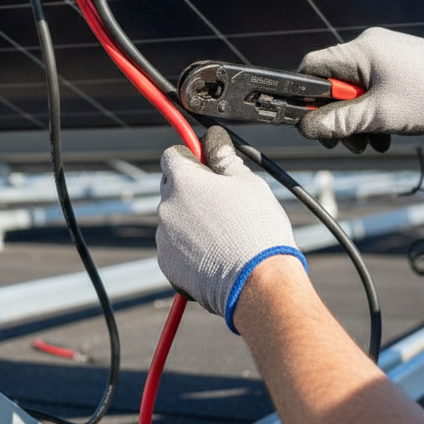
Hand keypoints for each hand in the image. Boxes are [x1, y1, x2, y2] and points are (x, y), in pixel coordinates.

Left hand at [156, 126, 305, 329]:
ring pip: (174, 219)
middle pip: (172, 187)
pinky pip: (174, 248)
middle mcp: (166, 206)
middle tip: (221, 202)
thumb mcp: (248, 183)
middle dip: (191, 190)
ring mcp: (164, 238)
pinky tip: (215, 254)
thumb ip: (224, 158)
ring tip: (223, 234)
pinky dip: (189, 249)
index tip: (207, 166)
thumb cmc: (257, 231)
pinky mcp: (167, 265)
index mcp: (183, 180)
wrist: (259, 285)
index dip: (191, 157)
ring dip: (190, 220)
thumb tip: (214, 138)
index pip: (173, 154)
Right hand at [298, 27, 423, 152]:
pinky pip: (374, 82)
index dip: (307, 95)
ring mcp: (386, 51)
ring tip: (375, 139)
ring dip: (359, 115)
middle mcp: (369, 45)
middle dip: (340, 114)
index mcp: (359, 51)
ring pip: (356, 85)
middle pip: (335, 80)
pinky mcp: (399, 60)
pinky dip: (375, 105)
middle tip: (349, 140)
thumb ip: (339, 122)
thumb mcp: (379, 116)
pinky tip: (389, 126)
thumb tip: (307, 127)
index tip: (314, 120)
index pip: (312, 67)